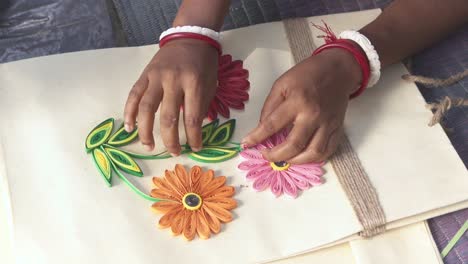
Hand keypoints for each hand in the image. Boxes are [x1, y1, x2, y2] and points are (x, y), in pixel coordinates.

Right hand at [124, 39, 217, 154]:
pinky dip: (129, 113)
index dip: (194, 137)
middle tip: (174, 152)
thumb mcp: (210, 84)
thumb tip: (193, 131)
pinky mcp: (144, 75)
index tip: (195, 148)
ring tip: (148, 146)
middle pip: (168, 118)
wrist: (189, 37)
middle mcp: (173, 80)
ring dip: (146, 131)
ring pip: (146, 109)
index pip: (192, 118)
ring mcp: (156, 77)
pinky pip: (133, 96)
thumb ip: (201, 106)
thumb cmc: (203, 64)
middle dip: (171, 140)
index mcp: (194, 83)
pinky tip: (129, 128)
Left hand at [242, 48, 361, 163]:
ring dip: (296, 161)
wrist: (337, 70)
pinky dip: (314, 159)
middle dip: (276, 155)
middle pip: (293, 145)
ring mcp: (327, 123)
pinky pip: (327, 151)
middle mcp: (313, 115)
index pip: (272, 125)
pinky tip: (302, 157)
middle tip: (266, 155)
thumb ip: (270, 106)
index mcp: (297, 101)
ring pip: (313, 153)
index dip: (257, 137)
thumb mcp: (282, 84)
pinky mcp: (337, 128)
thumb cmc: (308, 74)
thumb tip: (261, 127)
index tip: (247, 144)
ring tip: (284, 159)